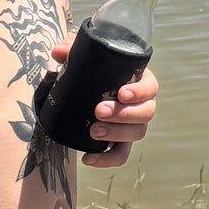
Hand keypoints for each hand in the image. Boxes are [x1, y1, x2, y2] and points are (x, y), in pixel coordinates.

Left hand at [51, 45, 157, 166]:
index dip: (140, 92)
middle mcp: (140, 104)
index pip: (150, 87)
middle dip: (123, 114)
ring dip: (116, 134)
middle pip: (146, 113)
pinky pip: (120, 154)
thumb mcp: (83, 57)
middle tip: (99, 111)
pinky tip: (87, 158)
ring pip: (137, 133)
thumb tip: (58, 52)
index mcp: (138, 81)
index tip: (121, 93)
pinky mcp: (120, 142)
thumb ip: (71, 48)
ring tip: (93, 131)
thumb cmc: (92, 71)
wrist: (82, 91)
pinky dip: (106, 160)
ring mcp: (132, 125)